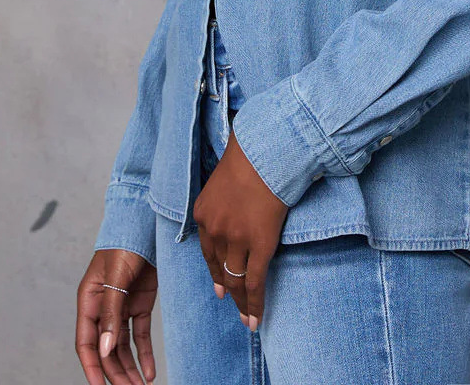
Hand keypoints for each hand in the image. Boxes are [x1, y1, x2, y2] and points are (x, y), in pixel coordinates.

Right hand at [76, 248, 157, 383]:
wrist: (148, 221)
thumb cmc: (125, 242)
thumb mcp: (116, 277)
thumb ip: (111, 313)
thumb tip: (106, 350)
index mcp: (89, 300)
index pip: (86, 342)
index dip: (92, 366)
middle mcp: (103, 307)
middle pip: (107, 349)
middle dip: (116, 373)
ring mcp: (122, 306)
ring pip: (123, 346)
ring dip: (130, 368)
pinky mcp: (140, 302)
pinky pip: (140, 334)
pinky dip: (144, 353)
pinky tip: (150, 371)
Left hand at [193, 129, 290, 331]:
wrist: (266, 150)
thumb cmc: (251, 156)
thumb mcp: (225, 178)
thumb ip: (225, 198)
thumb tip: (238, 205)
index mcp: (203, 213)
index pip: (208, 251)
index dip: (215, 271)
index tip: (220, 286)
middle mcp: (214, 230)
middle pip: (220, 269)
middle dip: (227, 291)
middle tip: (232, 306)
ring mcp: (236, 240)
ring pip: (236, 280)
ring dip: (242, 302)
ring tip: (248, 318)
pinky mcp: (259, 245)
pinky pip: (256, 281)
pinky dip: (256, 303)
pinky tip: (257, 317)